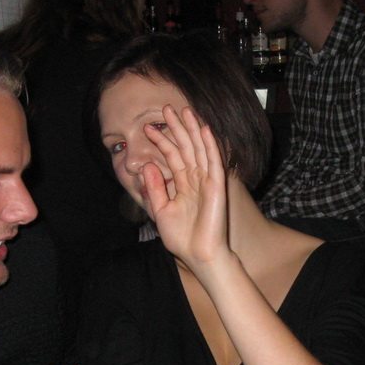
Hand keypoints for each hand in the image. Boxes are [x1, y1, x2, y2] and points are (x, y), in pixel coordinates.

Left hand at [142, 105, 230, 271]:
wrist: (199, 255)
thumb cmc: (182, 238)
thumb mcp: (161, 211)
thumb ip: (155, 188)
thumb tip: (147, 166)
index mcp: (183, 185)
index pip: (172, 157)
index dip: (161, 141)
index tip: (148, 128)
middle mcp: (196, 179)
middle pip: (186, 147)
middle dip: (177, 128)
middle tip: (167, 109)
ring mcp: (208, 181)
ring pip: (200, 149)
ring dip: (193, 129)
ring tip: (184, 111)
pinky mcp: (217, 186)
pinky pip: (214, 161)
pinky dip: (210, 145)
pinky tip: (204, 129)